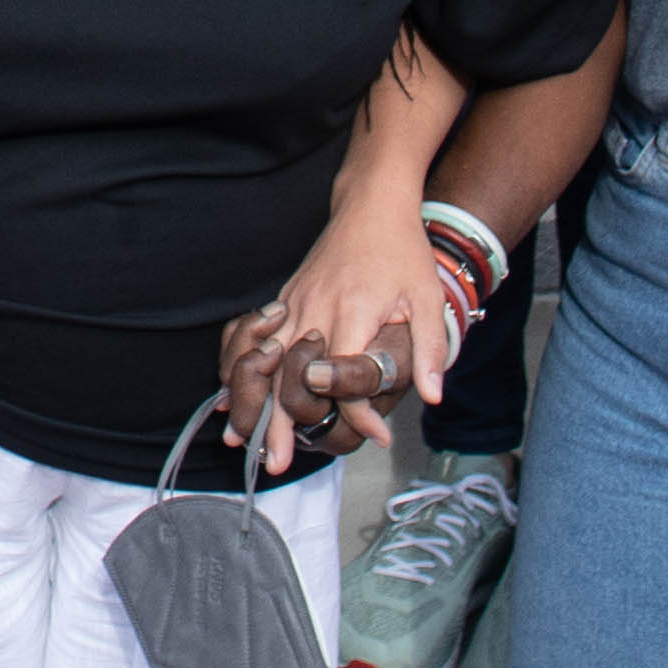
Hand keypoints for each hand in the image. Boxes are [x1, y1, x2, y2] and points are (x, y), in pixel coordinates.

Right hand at [216, 196, 461, 477]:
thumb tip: (434, 396)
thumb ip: (429, 350)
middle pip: (287, 375)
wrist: (371, 204)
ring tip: (240, 438)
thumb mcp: (427, 299)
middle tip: (274, 463)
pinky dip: (242, 367)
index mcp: (351, 313)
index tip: (367, 439)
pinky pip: (257, 338)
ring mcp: (294, 302)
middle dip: (278, 423)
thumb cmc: (402, 251)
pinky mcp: (286, 297)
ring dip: (250, 399)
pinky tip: (232, 392)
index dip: (352, 412)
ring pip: (263, 360)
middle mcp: (314, 310)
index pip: (341, 376)